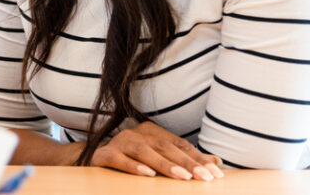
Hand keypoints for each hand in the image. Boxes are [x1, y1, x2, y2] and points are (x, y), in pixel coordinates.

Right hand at [90, 121, 224, 180]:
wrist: (93, 159)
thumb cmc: (131, 159)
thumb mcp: (159, 158)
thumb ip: (184, 159)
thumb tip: (216, 161)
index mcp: (151, 132)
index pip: (179, 144)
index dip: (198, 157)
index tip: (216, 172)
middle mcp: (136, 134)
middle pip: (165, 147)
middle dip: (187, 163)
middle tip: (205, 177)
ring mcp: (119, 142)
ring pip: (144, 152)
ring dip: (165, 165)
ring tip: (183, 177)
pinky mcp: (104, 154)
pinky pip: (119, 159)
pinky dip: (133, 166)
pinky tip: (148, 174)